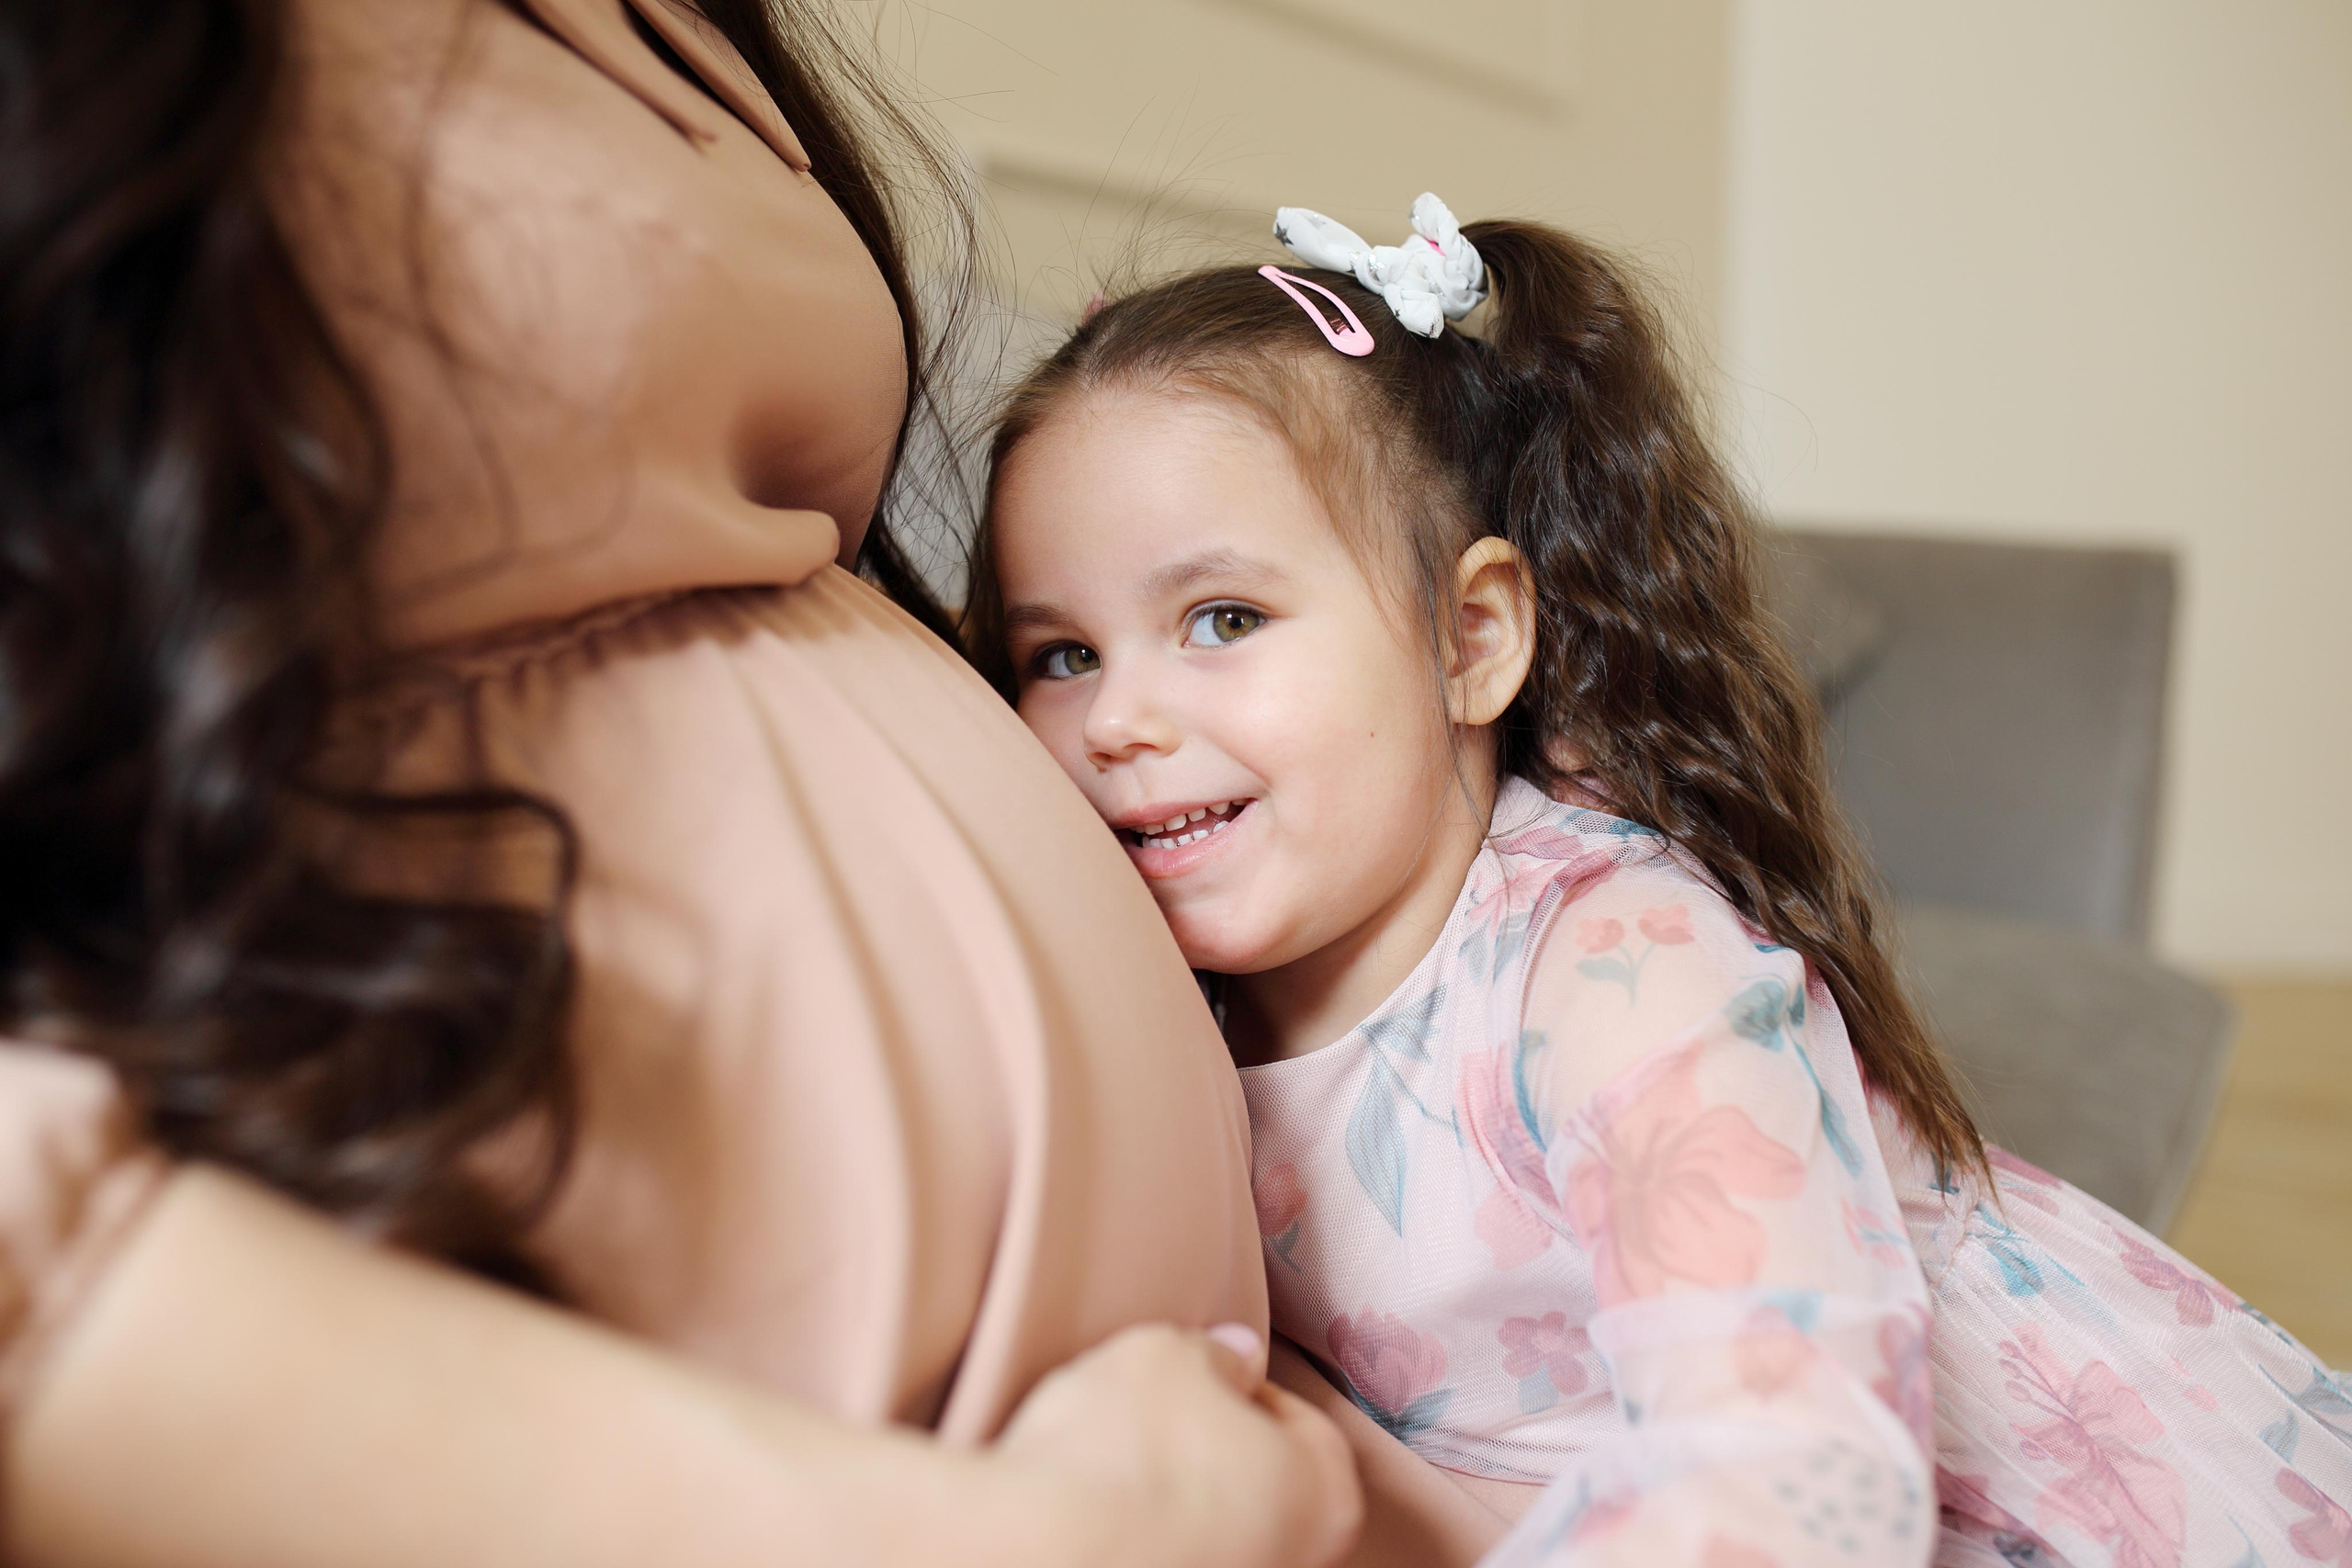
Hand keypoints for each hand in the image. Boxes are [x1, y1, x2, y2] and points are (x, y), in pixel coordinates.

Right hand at [990, 1323, 1363, 1567]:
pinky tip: (1098, 1521)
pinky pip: (1168, 1558)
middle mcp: (1300, 1566)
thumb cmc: (1125, 1449)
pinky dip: (1143, 1544)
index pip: (1306, 1426)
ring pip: (1217, 1535)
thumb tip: (1238, 1356)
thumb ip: (1219, 1352)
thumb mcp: (1172, 1353)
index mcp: (1328, 1501)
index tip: (1203, 1374)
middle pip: (1266, 1489)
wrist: (1035, 1552)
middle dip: (1218, 1451)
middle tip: (1161, 1416)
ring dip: (1179, 1504)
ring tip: (1117, 1471)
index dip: (1247, 1387)